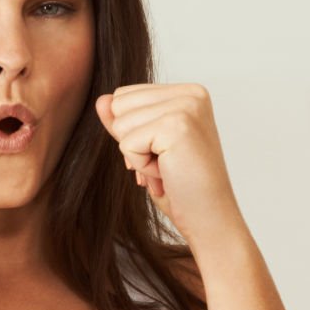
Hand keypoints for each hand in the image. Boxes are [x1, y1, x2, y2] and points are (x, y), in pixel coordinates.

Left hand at [94, 82, 244, 250]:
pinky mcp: (176, 126)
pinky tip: (168, 173)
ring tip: (168, 167)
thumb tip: (101, 100)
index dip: (132, 131)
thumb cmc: (181, 185)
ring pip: (120, 124)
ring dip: (138, 155)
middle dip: (132, 141)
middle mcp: (191, 93)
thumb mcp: (146, 147)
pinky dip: (142, 166)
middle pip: (119, 105)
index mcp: (188, 92)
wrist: (208, 217)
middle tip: (165, 162)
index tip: (163, 152)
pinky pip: (127, 144)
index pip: (125, 96)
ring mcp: (186, 107)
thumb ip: (124, 120)